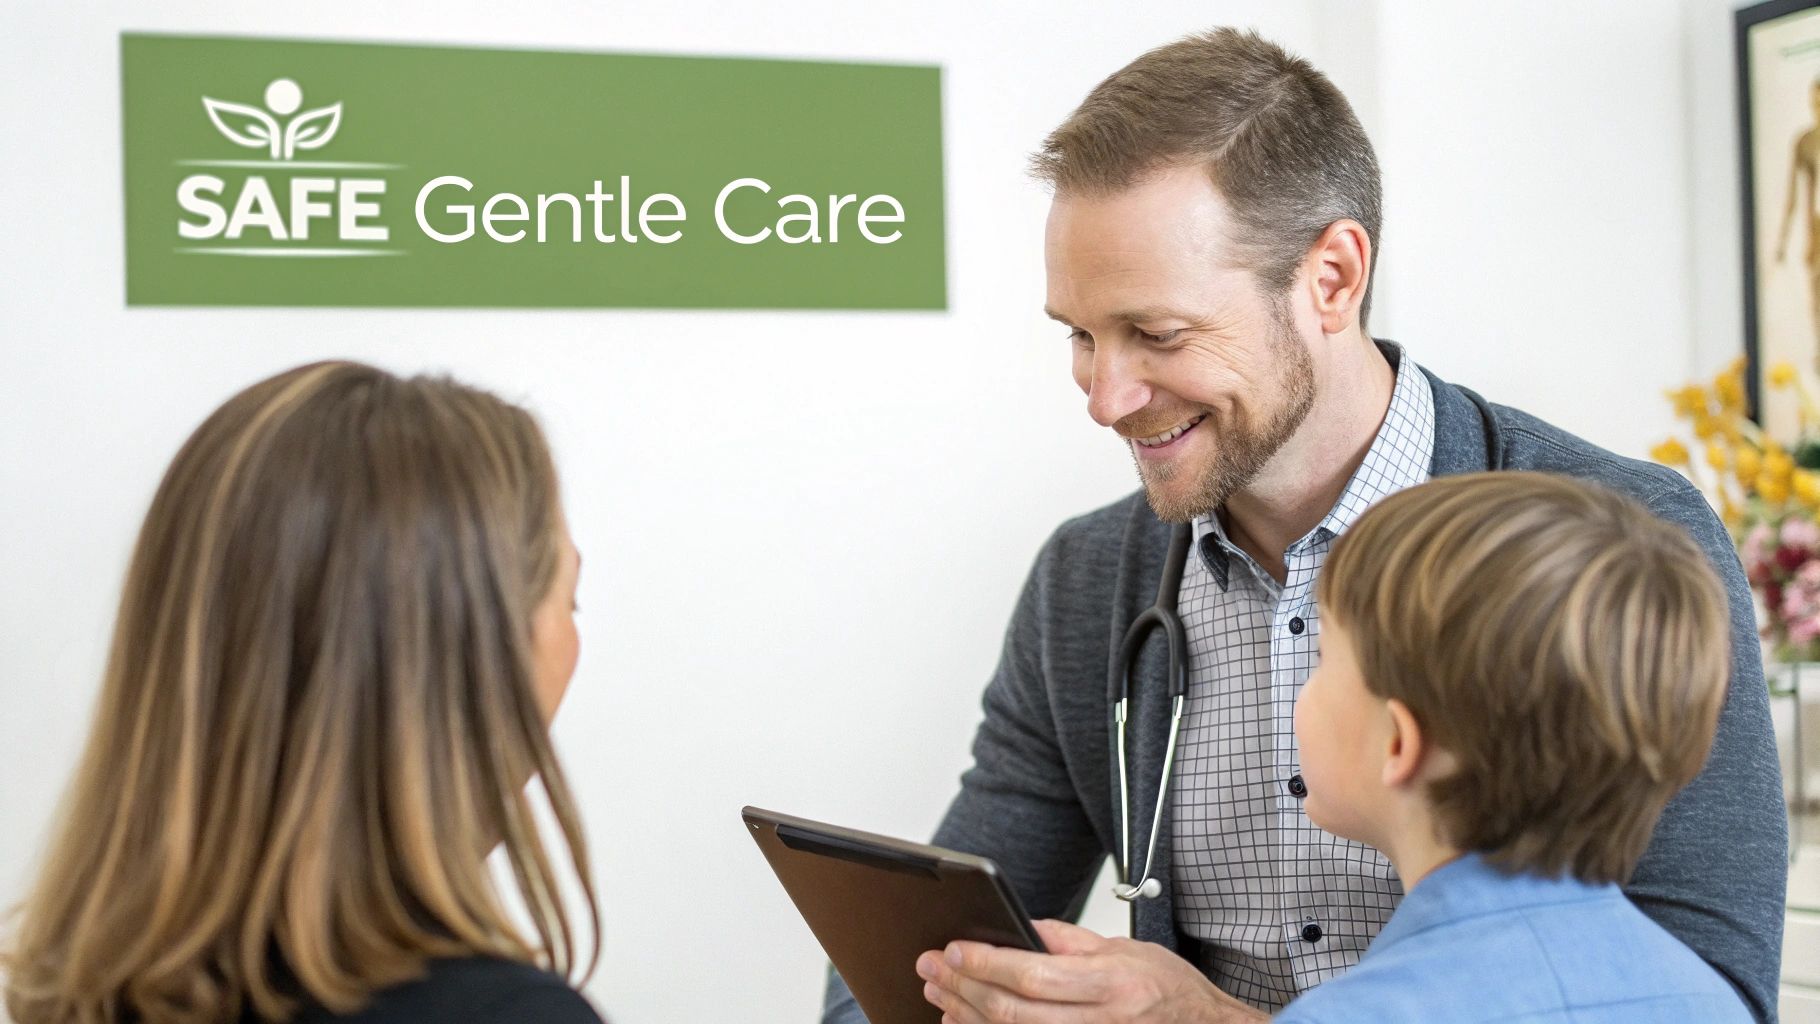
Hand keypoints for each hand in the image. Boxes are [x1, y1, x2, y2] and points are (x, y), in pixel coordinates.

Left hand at [915, 918, 1269, 1023]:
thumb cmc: (1166, 988)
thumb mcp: (1123, 948)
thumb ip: (1068, 940)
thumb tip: (1019, 929)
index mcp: (1110, 983)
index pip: (1033, 974)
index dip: (986, 962)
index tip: (953, 949)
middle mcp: (1098, 1022)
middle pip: (1012, 1011)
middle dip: (963, 987)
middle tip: (931, 966)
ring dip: (965, 1013)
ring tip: (938, 990)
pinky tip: (963, 1021)